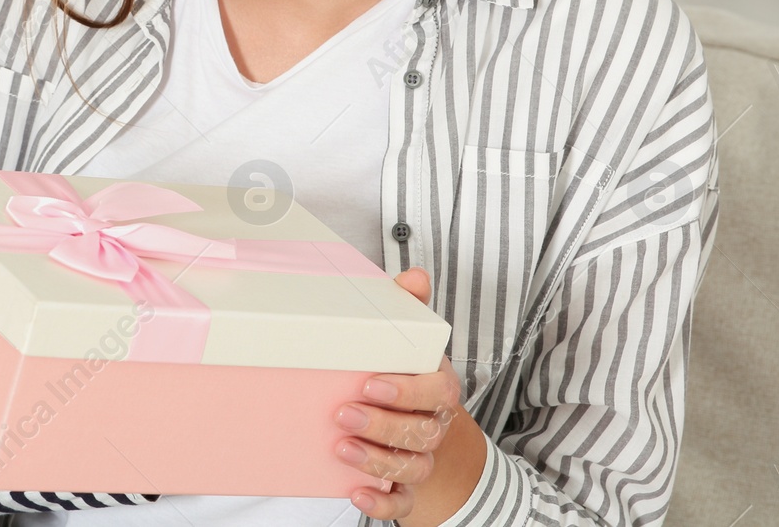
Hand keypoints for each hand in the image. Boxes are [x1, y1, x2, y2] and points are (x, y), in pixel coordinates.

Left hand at [333, 268, 484, 524]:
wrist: (424, 430)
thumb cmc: (408, 376)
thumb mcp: (410, 340)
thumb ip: (409, 308)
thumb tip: (415, 275)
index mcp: (437, 388)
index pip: (435, 392)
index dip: (406, 391)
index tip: (370, 384)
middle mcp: (433, 426)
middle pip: (419, 431)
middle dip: (382, 425)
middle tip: (344, 413)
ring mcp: (422, 459)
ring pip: (410, 466)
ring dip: (376, 459)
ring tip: (341, 448)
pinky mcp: (406, 488)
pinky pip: (401, 502)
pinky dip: (381, 503)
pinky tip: (356, 493)